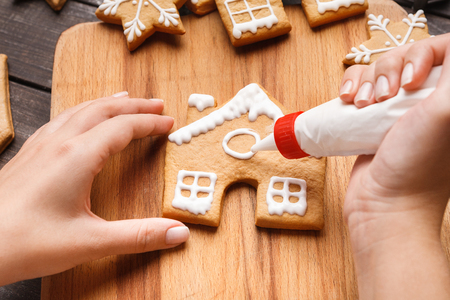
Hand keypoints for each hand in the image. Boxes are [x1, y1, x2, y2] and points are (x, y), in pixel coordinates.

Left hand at [0, 93, 189, 285]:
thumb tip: (178, 233)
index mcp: (78, 157)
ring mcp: (39, 147)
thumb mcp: (90, 242)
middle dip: (134, 106)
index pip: (124, 128)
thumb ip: (138, 236)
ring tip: (123, 100)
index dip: (150, 124)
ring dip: (107, 104)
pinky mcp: (27, 156)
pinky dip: (81, 112)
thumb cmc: (24, 243)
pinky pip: (60, 121)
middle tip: (155, 104)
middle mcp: (58, 144)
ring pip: (79, 111)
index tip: (169, 123)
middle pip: (103, 111)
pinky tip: (79, 120)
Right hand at [341, 34, 449, 298]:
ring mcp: (398, 108)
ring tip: (364, 104)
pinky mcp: (372, 118)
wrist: (384, 204)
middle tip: (387, 96)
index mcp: (448, 98)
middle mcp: (427, 100)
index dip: (423, 54)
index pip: (442, 49)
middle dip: (390, 70)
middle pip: (406, 54)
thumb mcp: (444, 113)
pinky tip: (349, 101)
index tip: (412, 80)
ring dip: (366, 80)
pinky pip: (359, 86)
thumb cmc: (418, 167)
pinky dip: (351, 87)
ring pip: (378, 69)